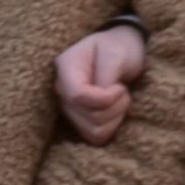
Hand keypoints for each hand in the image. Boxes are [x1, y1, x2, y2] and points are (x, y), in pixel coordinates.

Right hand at [53, 25, 147, 144]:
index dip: (103, 98)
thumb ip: (107, 72)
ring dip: (115, 117)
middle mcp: (61, 90)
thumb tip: (102, 95)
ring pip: (93, 130)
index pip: (76, 95)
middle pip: (88, 116)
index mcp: (65, 67)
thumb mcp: (116, 51)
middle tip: (123, 89)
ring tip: (120, 98)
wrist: (118, 51)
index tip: (120, 87)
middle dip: (115, 106)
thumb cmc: (118, 47)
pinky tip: (115, 110)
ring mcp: (68, 108)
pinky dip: (111, 127)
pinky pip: (95, 137)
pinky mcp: (79, 121)